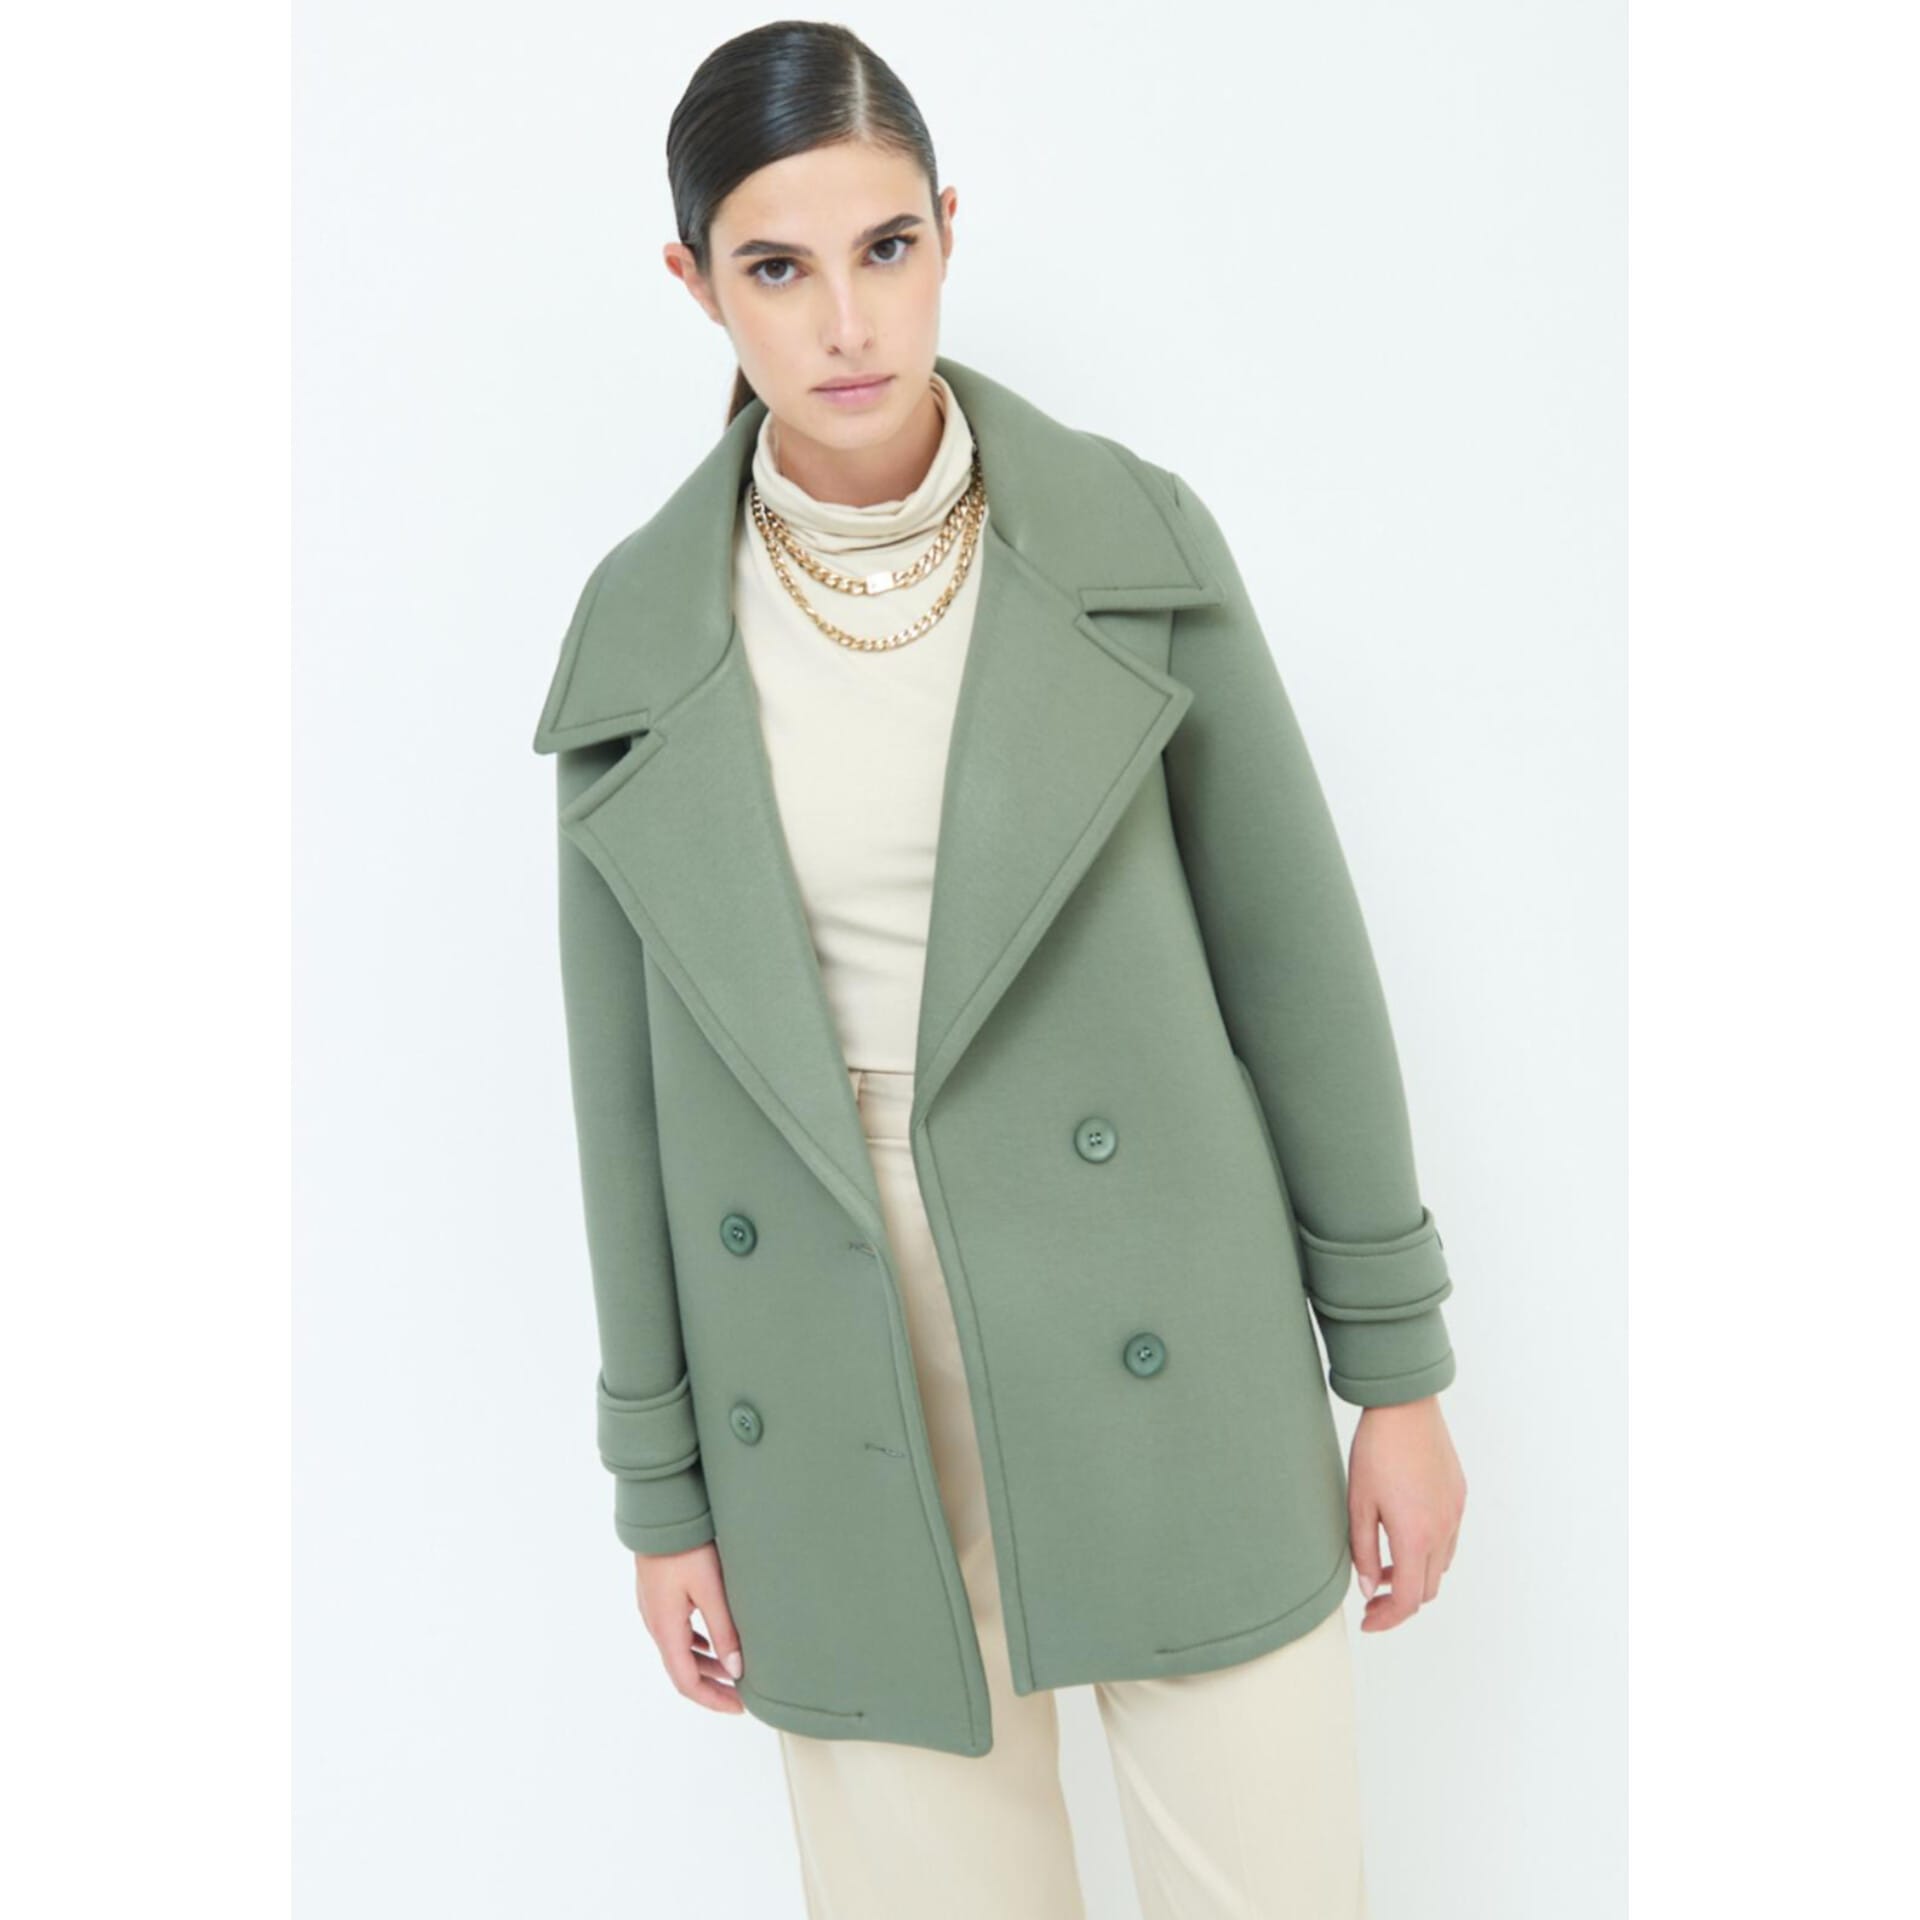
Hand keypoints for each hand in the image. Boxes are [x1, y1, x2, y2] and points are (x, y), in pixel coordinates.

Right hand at [634, 1540, 746, 1713]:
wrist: (661, 1511)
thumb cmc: (686, 1547)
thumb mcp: (711, 1590)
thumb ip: (724, 1631)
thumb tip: (736, 1670)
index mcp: (666, 1628)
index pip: (686, 1682)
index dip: (713, 1700)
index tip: (739, 1707)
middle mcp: (655, 1623)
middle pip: (682, 1669)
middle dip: (712, 1686)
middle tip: (742, 1695)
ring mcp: (654, 1608)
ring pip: (680, 1650)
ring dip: (705, 1664)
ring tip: (734, 1669)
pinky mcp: (658, 1594)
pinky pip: (677, 1631)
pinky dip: (697, 1644)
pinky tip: (714, 1639)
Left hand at [1347, 1396, 1465, 1631]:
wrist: (1405, 1407)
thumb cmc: (1377, 1451)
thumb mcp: (1358, 1503)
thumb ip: (1361, 1551)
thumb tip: (1368, 1587)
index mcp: (1416, 1537)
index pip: (1408, 1599)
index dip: (1387, 1618)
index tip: (1367, 1621)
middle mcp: (1443, 1531)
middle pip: (1428, 1589)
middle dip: (1399, 1602)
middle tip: (1370, 1599)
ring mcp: (1455, 1514)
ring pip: (1440, 1566)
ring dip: (1415, 1576)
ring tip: (1383, 1566)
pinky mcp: (1459, 1497)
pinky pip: (1448, 1540)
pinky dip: (1428, 1552)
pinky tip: (1403, 1536)